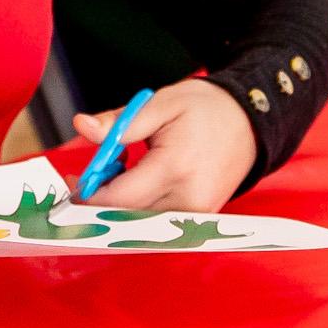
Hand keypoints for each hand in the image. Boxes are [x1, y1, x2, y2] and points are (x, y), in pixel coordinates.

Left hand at [71, 79, 256, 213]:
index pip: (119, 197)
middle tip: (88, 176)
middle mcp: (188, 198)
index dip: (90, 193)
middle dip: (101, 201)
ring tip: (119, 173)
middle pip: (126, 216)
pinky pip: (157, 224)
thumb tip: (81, 126)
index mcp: (176, 166)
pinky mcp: (200, 221)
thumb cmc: (205, 109)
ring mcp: (196, 215)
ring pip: (139, 224)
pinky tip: (139, 184)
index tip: (75, 180)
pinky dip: (139, 209)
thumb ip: (119, 121)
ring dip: (119, 206)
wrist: (251, 122)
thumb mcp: (160, 104)